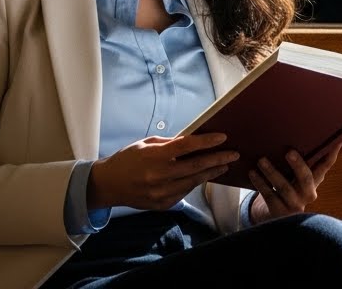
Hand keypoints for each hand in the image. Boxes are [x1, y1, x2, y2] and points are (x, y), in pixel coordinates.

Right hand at [87, 133, 238, 210]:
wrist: (108, 185)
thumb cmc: (127, 160)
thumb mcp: (146, 144)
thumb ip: (169, 144)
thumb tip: (192, 140)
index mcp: (154, 156)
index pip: (186, 147)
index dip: (207, 142)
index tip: (223, 137)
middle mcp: (159, 176)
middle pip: (196, 166)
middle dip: (217, 159)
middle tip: (233, 154)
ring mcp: (161, 193)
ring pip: (193, 182)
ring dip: (210, 173)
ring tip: (223, 165)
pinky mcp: (162, 204)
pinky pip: (185, 192)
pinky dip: (195, 183)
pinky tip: (204, 176)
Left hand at [248, 145, 340, 223]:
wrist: (277, 215)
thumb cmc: (290, 187)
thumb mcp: (300, 177)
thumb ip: (307, 161)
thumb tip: (312, 134)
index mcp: (315, 181)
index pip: (326, 165)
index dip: (332, 154)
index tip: (336, 140)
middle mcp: (308, 193)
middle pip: (306, 178)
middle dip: (298, 165)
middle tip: (289, 152)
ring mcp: (295, 204)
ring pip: (284, 187)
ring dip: (272, 172)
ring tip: (261, 160)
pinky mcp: (280, 211)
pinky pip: (269, 195)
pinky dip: (260, 183)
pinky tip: (253, 173)